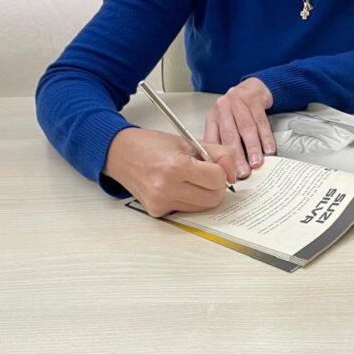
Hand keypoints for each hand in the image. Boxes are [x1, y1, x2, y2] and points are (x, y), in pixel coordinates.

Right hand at [102, 128, 236, 217]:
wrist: (120, 153)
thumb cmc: (152, 145)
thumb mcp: (188, 141)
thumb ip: (218, 154)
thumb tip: (232, 172)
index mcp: (175, 166)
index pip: (217, 179)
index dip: (220, 171)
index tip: (213, 164)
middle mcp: (166, 188)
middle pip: (213, 199)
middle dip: (215, 186)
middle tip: (205, 173)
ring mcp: (160, 203)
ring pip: (202, 207)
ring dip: (203, 194)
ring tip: (190, 178)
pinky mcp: (157, 212)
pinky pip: (186, 210)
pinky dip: (189, 199)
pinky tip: (177, 186)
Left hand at [202, 77, 275, 178]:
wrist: (251, 88)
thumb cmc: (237, 111)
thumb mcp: (223, 123)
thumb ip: (221, 142)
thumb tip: (221, 168)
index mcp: (213, 118)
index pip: (213, 140)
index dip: (219, 159)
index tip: (226, 174)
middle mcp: (223, 108)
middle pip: (230, 135)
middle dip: (237, 156)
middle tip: (243, 172)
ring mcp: (238, 102)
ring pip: (246, 128)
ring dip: (252, 148)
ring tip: (256, 163)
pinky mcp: (254, 99)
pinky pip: (261, 121)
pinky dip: (266, 137)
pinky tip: (269, 149)